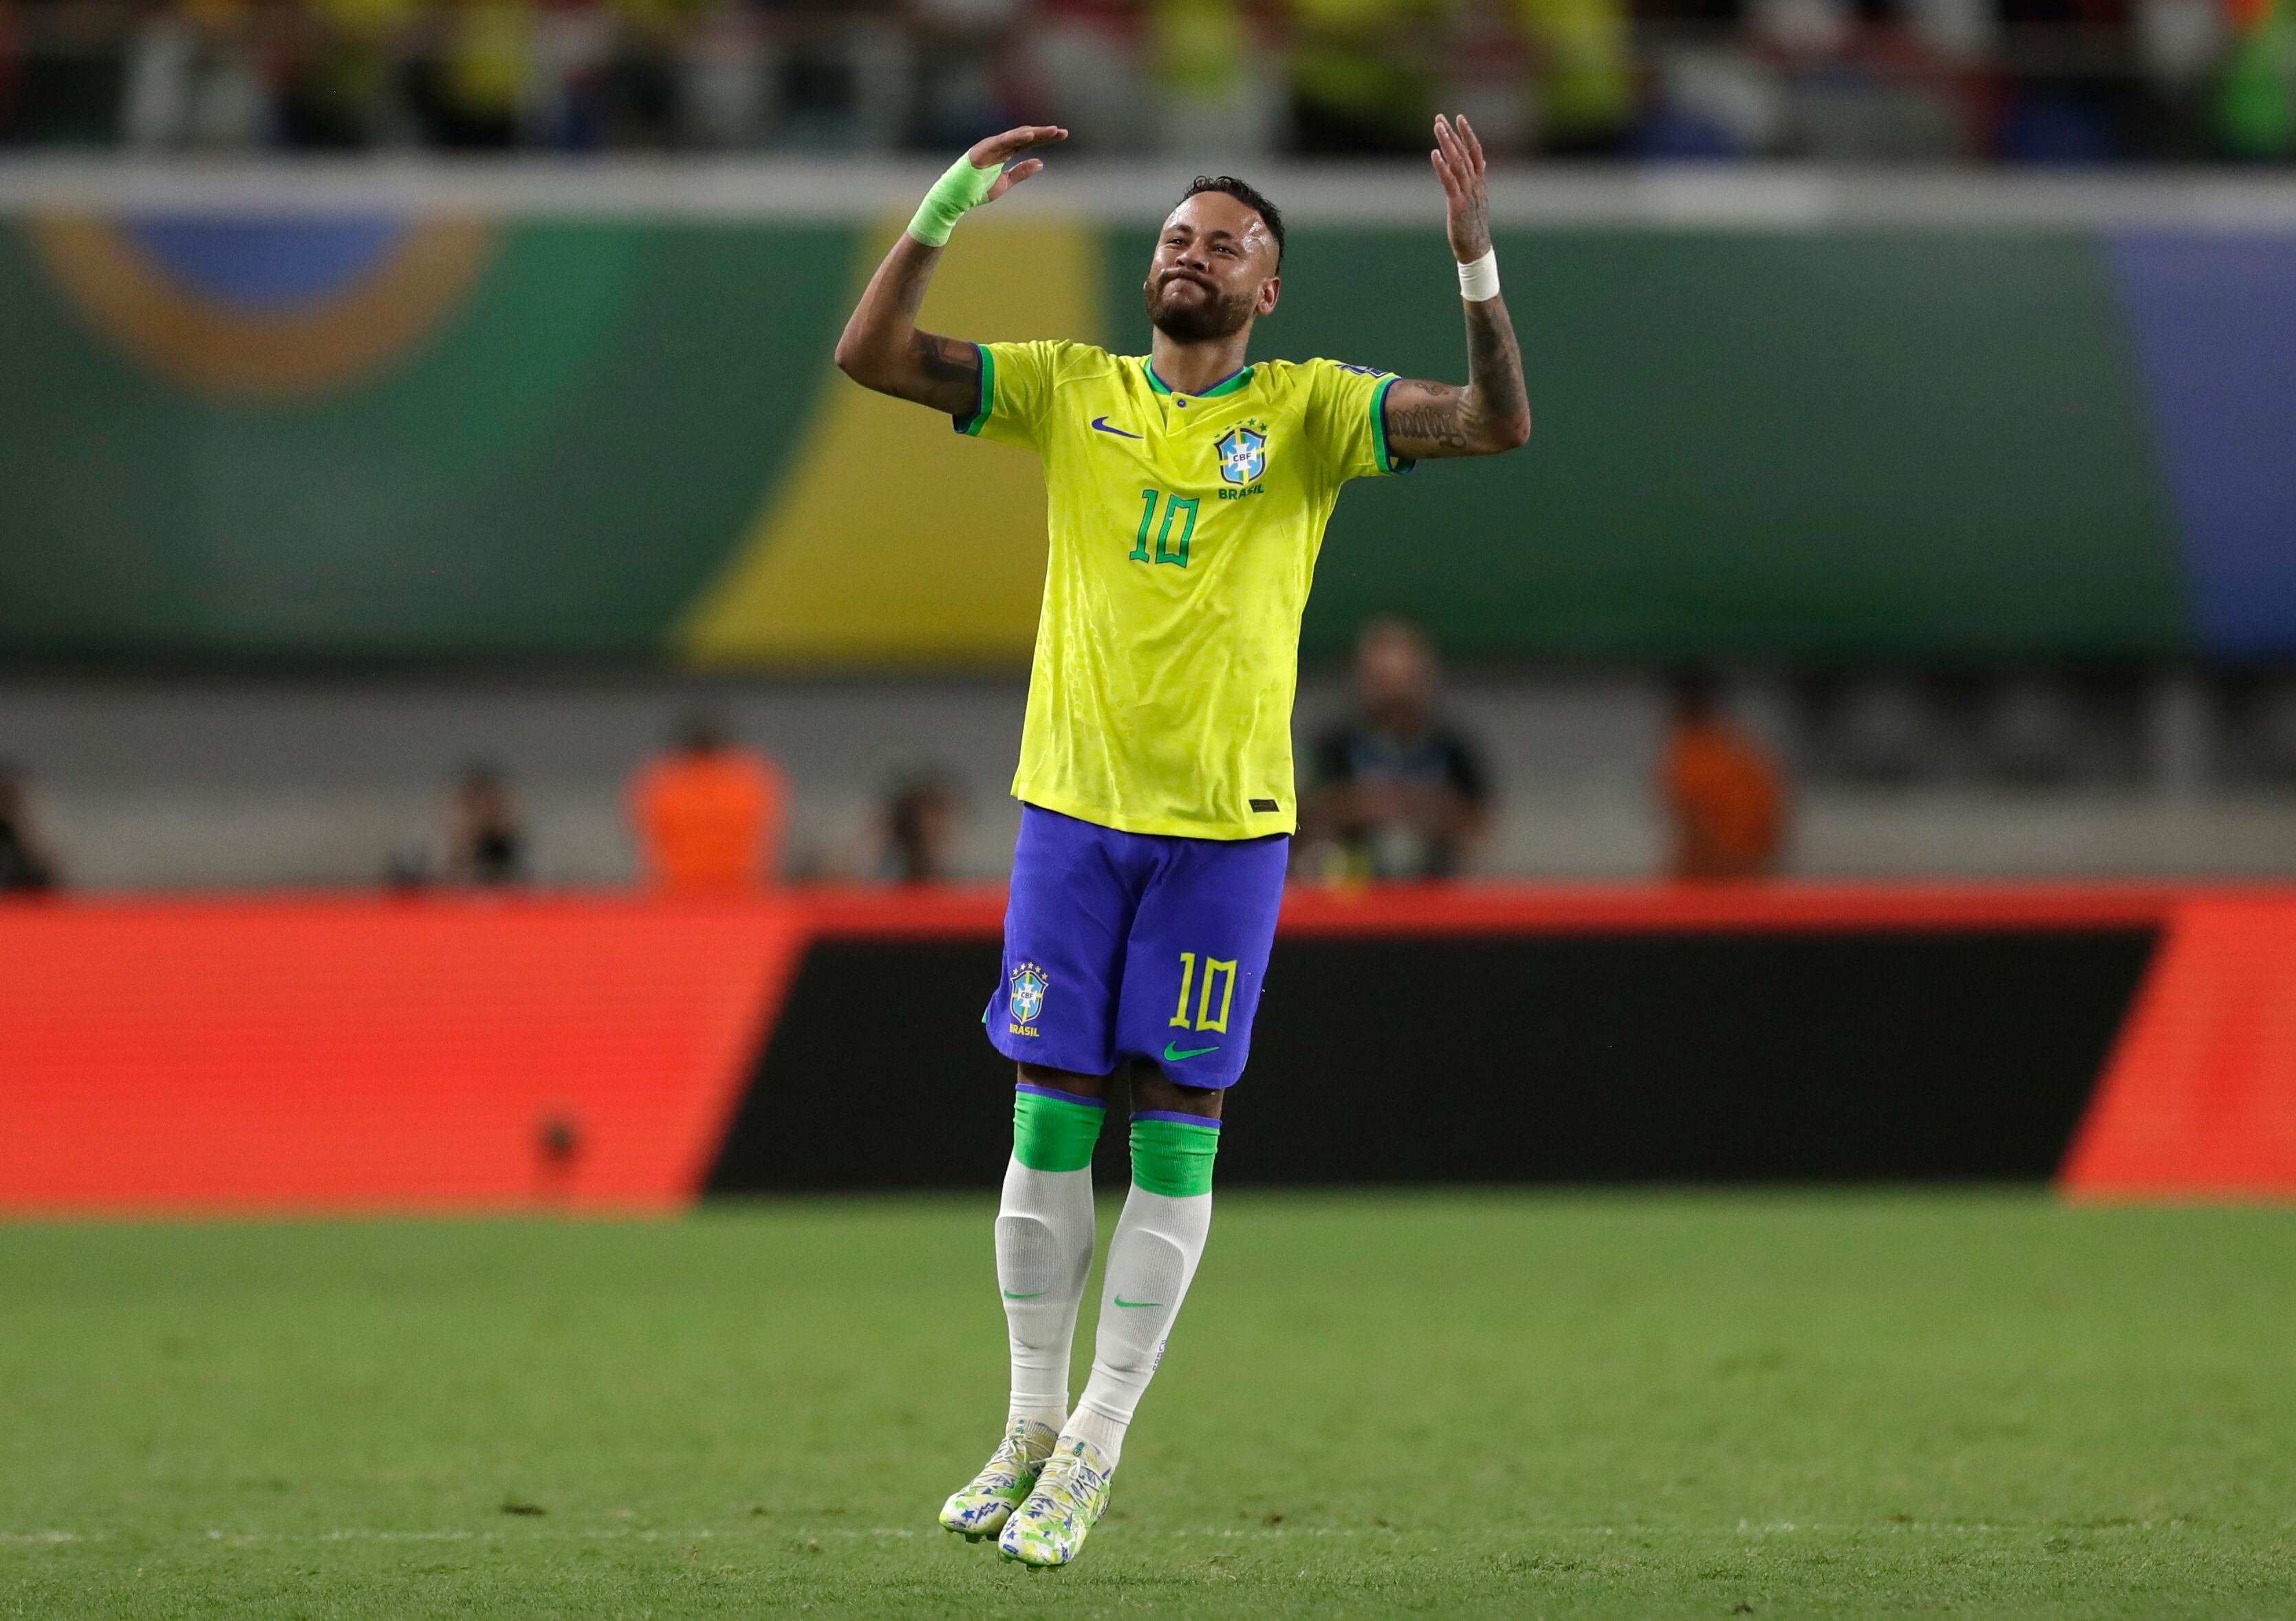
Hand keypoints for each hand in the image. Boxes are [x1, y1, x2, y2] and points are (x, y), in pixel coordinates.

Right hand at [966, 125, 1068, 202]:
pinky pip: (1001, 142)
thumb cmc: (976, 191)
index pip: (1028, 143)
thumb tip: (1041, 163)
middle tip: (1062, 132)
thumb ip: (1021, 172)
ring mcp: (990, 146)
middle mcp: (998, 146)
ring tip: (1051, 132)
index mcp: (1004, 152)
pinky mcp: (982, 150)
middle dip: (1043, 134)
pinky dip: (1015, 137)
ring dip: (1034, 133)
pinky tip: (1030, 135)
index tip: (1062, 135)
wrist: (956, 198)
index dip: (1044, 139)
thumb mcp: (1005, 183)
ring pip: (1016, 136)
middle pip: (1025, 137)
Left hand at [1430, 114, 1489, 263]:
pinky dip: (1442, 166)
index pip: (1475, 151)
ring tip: (1437, 127)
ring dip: (1447, 143)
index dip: (1467, 134)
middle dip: (1451, 134)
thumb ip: (1478, 178)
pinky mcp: (1458, 204)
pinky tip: (1434, 154)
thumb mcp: (1477, 198)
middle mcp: (1475, 183)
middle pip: (1464, 152)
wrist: (1476, 248)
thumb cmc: (1474, 224)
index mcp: (1479, 181)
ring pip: (1458, 162)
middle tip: (1439, 118)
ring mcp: (1467, 193)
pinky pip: (1449, 181)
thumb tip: (1482, 163)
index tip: (1458, 118)